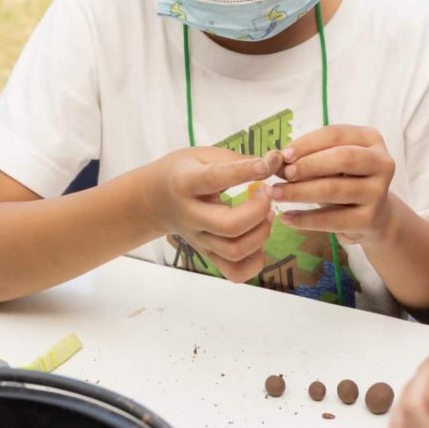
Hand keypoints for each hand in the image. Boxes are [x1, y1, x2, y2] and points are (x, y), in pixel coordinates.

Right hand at [146, 147, 283, 282]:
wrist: (153, 200)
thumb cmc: (182, 172)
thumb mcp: (202, 155)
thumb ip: (236, 159)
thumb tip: (274, 161)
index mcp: (186, 183)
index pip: (215, 179)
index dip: (244, 172)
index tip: (265, 165)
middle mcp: (191, 216)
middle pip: (230, 226)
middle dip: (258, 210)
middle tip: (267, 194)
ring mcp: (199, 240)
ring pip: (235, 252)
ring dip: (261, 233)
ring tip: (265, 214)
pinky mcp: (208, 255)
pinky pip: (235, 272)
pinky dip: (256, 261)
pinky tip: (257, 238)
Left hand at [271, 125, 395, 243]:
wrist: (373, 215)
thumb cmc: (346, 179)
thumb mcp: (331, 162)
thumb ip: (307, 158)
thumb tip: (275, 162)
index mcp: (371, 139)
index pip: (336, 134)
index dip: (308, 143)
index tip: (284, 154)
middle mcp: (382, 163)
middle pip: (342, 158)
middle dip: (308, 164)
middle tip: (283, 173)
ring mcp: (379, 192)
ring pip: (335, 189)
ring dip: (300, 192)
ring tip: (276, 194)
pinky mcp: (371, 219)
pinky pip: (333, 219)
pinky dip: (306, 219)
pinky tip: (286, 217)